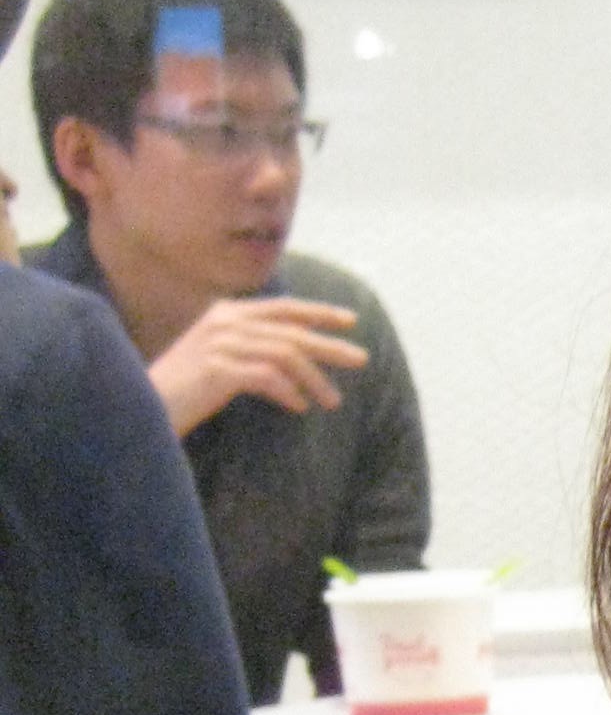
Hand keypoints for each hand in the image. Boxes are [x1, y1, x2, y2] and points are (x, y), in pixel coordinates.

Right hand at [149, 296, 367, 433]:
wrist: (145, 406)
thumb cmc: (187, 388)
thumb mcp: (223, 360)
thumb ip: (254, 351)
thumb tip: (298, 364)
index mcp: (227, 312)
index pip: (283, 307)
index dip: (318, 312)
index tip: (350, 321)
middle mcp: (225, 321)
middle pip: (291, 329)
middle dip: (330, 344)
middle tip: (361, 359)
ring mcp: (220, 343)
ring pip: (286, 354)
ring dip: (314, 379)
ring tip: (332, 401)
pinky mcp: (218, 368)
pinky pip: (268, 377)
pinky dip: (289, 392)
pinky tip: (300, 407)